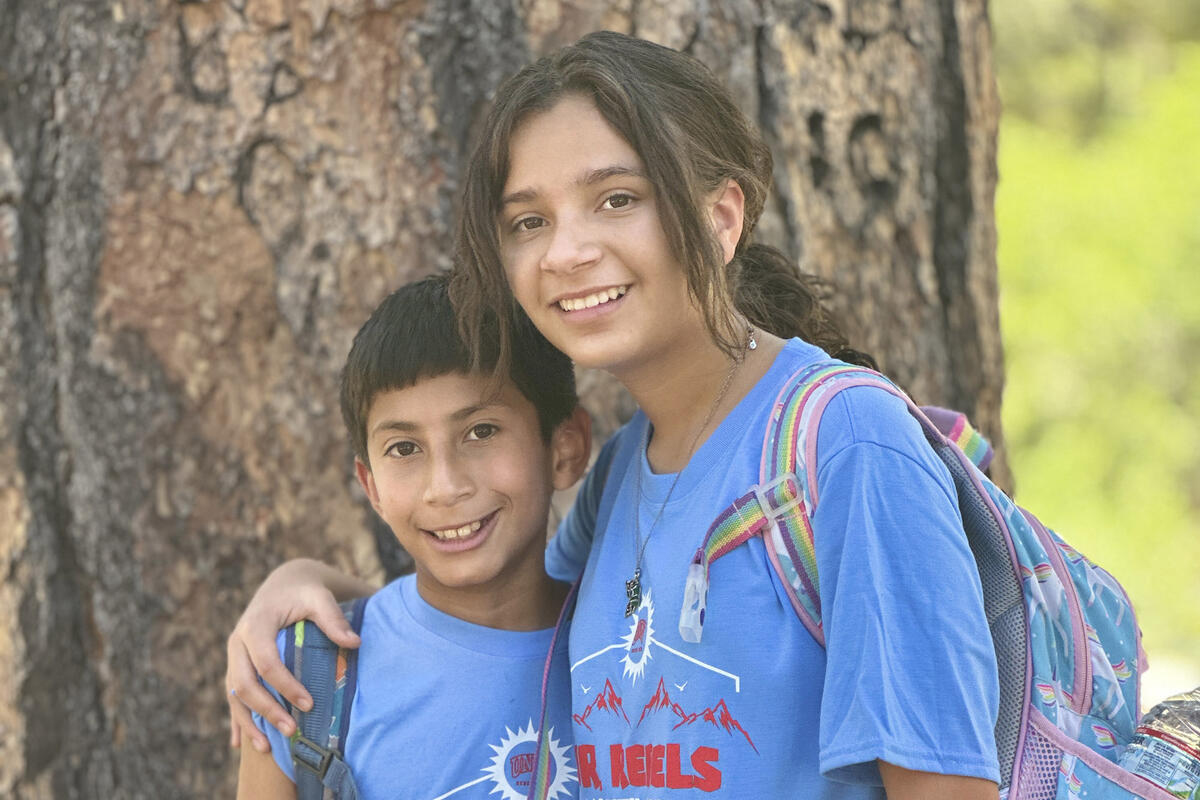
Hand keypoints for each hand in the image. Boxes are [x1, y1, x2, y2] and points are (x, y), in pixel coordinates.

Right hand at [225, 558, 370, 751]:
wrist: (284, 585)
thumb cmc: (305, 593)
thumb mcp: (320, 598)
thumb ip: (334, 619)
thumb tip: (355, 643)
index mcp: (256, 625)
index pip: (267, 662)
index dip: (286, 686)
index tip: (309, 705)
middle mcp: (237, 642)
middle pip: (243, 683)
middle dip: (266, 710)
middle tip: (292, 731)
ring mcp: (233, 656)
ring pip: (233, 695)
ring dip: (248, 722)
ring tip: (266, 750)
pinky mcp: (235, 665)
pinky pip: (231, 696)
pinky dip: (237, 719)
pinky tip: (240, 744)